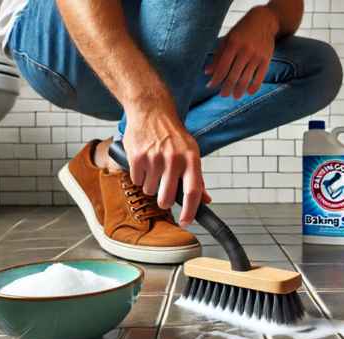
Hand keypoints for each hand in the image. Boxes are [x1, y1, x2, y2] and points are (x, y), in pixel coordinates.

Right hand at [122, 100, 208, 227]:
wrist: (152, 111)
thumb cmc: (173, 134)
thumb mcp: (191, 152)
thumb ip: (198, 178)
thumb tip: (206, 201)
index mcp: (191, 159)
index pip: (193, 192)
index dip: (190, 211)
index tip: (187, 222)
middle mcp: (174, 159)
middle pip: (166, 198)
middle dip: (163, 201)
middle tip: (163, 194)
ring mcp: (155, 158)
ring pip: (149, 191)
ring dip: (150, 185)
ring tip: (154, 167)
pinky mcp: (138, 157)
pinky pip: (137, 180)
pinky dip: (139, 176)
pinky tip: (144, 162)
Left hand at [206, 6, 278, 98]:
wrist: (264, 21)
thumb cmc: (242, 31)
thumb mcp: (228, 39)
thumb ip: (218, 55)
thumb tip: (207, 72)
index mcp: (233, 44)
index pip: (222, 67)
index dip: (216, 79)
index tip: (210, 86)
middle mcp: (245, 51)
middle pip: (233, 75)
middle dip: (227, 88)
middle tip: (223, 95)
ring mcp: (256, 56)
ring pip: (246, 78)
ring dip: (239, 90)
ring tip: (235, 96)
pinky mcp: (266, 59)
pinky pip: (260, 77)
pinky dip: (254, 87)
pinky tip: (249, 92)